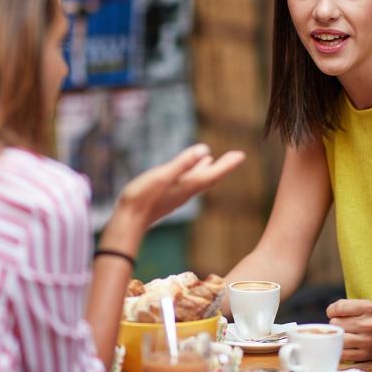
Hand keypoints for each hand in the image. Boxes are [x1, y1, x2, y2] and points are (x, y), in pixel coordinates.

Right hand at [115, 144, 244, 229]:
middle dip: (223, 166)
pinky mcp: (168, 196)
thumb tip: (204, 150)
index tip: (242, 155)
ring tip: (214, 159)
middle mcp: (186, 191)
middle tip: (237, 156)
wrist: (129, 221)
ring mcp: (177, 194)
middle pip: (210, 177)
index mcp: (188, 185)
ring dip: (208, 169)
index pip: (213, 174)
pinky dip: (193, 174)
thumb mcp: (163, 176)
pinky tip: (188, 171)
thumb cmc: (143, 198)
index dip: (228, 164)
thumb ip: (183, 164)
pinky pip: (186, 183)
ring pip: (198, 180)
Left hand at [326, 299, 371, 360]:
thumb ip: (346, 306)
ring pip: (338, 337)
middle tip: (344, 325)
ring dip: (338, 336)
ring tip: (344, 334)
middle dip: (336, 323)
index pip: (338, 308)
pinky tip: (346, 345)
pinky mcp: (364, 355)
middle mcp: (369, 324)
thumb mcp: (366, 306)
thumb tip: (329, 313)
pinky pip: (342, 352)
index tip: (335, 313)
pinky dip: (340, 348)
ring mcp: (367, 341)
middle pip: (335, 322)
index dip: (332, 311)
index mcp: (369, 308)